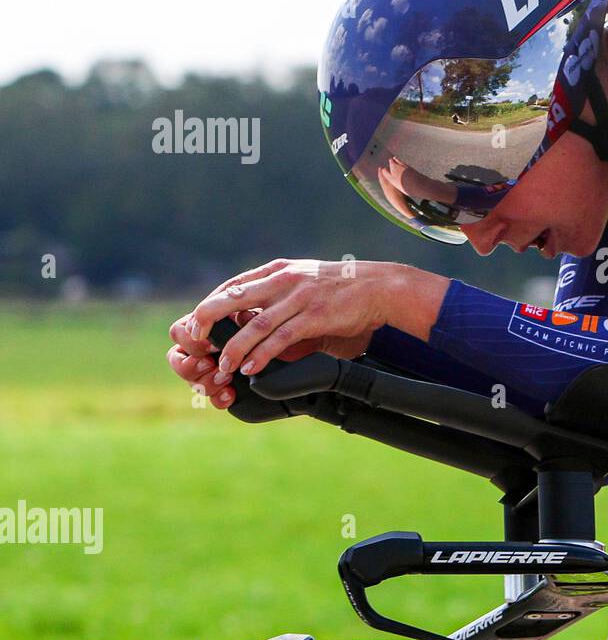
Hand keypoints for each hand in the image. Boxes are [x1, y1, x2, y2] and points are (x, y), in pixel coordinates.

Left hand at [172, 259, 447, 396]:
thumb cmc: (341, 289)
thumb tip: (252, 318)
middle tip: (197, 346)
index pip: (230, 287)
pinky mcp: (314, 316)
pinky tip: (252, 368)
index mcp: (277, 270)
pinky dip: (263, 355)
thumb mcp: (303, 282)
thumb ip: (277, 295)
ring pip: (254, 325)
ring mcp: (298, 298)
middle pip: (231, 300)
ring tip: (224, 369)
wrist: (379, 287)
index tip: (197, 329)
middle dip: (206, 324)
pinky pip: (281, 338)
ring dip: (234, 350)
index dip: (208, 308)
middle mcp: (283, 280)